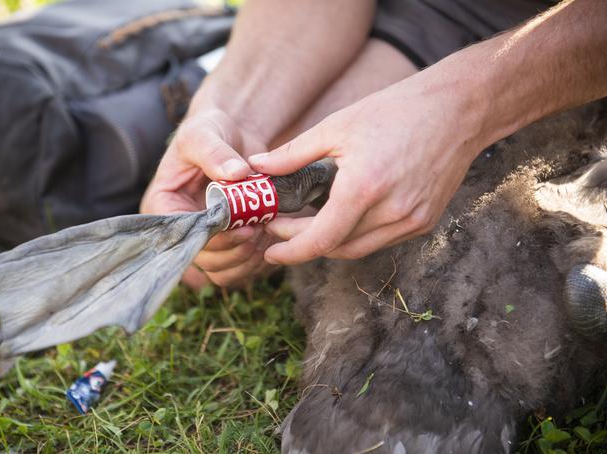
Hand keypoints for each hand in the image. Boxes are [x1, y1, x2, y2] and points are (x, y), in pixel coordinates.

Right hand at [140, 109, 273, 287]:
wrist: (233, 135)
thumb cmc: (210, 131)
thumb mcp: (204, 132)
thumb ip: (215, 152)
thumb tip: (235, 174)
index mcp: (164, 207)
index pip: (187, 237)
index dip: (217, 239)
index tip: (247, 227)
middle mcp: (182, 230)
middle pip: (205, 261)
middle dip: (236, 251)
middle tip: (262, 231)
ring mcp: (205, 240)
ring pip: (222, 273)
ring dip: (248, 260)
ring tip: (267, 234)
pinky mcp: (226, 245)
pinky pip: (239, 270)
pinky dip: (257, 262)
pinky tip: (272, 239)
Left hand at [249, 76, 482, 264]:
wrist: (458, 109)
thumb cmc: (395, 111)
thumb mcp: (337, 126)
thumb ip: (293, 154)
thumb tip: (257, 166)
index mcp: (364, 188)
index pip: (320, 240)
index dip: (291, 251)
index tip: (270, 251)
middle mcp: (391, 212)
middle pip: (336, 248)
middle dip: (303, 243)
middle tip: (281, 227)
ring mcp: (412, 221)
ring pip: (359, 248)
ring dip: (330, 242)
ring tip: (306, 223)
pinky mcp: (425, 222)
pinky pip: (381, 240)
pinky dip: (356, 235)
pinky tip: (343, 216)